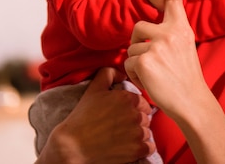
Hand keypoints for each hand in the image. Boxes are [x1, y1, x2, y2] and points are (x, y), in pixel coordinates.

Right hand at [36, 67, 154, 163]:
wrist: (74, 145)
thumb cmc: (83, 118)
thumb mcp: (93, 89)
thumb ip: (108, 74)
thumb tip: (123, 75)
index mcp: (127, 98)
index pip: (142, 102)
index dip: (134, 108)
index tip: (124, 114)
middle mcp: (135, 114)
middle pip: (145, 117)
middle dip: (137, 121)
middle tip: (121, 126)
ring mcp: (137, 133)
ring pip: (147, 131)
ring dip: (139, 134)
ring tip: (122, 137)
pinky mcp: (137, 150)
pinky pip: (150, 147)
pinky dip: (142, 148)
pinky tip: (128, 147)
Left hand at [125, 0, 206, 119]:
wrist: (191, 101)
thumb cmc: (186, 76)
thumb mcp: (186, 46)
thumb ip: (173, 31)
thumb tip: (153, 21)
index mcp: (181, 28)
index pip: (172, 2)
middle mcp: (170, 33)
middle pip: (139, 26)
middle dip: (137, 42)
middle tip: (146, 57)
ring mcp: (156, 46)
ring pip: (132, 48)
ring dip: (137, 63)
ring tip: (152, 74)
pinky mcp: (144, 61)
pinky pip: (128, 63)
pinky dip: (134, 75)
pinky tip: (148, 82)